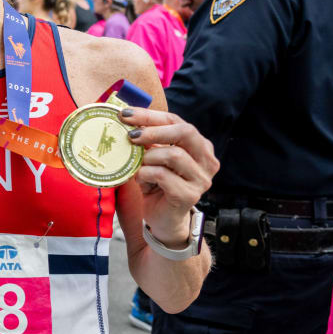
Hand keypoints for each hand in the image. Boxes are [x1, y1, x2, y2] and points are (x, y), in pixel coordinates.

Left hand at [122, 106, 219, 244]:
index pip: (177, 121)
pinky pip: (163, 176)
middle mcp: (207, 161)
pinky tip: (140, 179)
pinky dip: (145, 174)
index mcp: (199, 146)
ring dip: (149, 157)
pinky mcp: (189, 195)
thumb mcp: (152, 158)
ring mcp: (201, 179)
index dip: (150, 115)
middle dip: (154, 130)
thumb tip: (127, 119)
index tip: (125, 114)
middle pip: (185, 132)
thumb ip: (148, 141)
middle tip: (131, 135)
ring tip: (138, 165)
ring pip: (174, 155)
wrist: (163, 219)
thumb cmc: (157, 184)